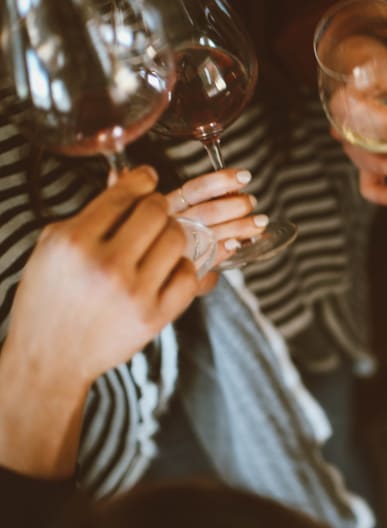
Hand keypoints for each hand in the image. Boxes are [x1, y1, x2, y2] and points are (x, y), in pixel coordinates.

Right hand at [4, 166, 198, 390]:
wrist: (50, 359)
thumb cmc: (49, 299)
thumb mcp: (53, 248)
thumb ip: (91, 213)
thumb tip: (128, 176)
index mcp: (74, 242)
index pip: (123, 194)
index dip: (142, 180)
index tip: (148, 179)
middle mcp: (105, 265)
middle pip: (156, 211)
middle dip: (157, 207)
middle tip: (153, 214)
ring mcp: (133, 292)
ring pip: (177, 238)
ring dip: (172, 235)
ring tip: (158, 242)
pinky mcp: (155, 316)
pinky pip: (189, 274)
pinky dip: (182, 267)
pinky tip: (167, 269)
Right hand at [167, 168, 262, 285]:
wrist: (154, 269)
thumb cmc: (173, 233)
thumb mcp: (183, 210)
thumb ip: (208, 197)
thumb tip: (239, 184)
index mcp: (170, 205)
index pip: (196, 190)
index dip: (221, 181)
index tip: (244, 176)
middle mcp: (171, 224)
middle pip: (207, 212)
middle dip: (236, 205)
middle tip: (251, 202)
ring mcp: (177, 248)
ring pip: (211, 234)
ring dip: (239, 227)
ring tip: (259, 222)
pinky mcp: (183, 266)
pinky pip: (208, 257)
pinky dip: (225, 249)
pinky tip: (237, 244)